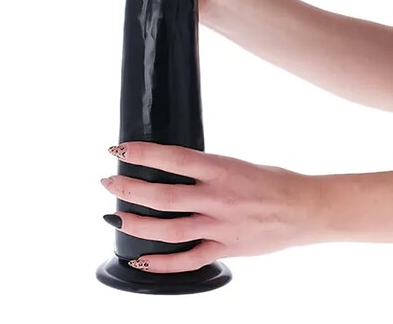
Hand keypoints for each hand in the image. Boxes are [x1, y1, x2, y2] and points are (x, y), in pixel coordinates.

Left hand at [100, 141, 320, 272]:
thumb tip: (173, 167)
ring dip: (137, 224)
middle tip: (108, 182)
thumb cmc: (272, 180)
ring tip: (115, 217)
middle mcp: (218, 197)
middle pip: (163, 196)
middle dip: (129, 189)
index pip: (173, 158)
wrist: (305, 208)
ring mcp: (221, 226)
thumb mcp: (236, 163)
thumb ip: (206, 168)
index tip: (120, 149)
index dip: (143, 154)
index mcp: (221, 168)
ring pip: (170, 230)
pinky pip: (190, 260)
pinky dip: (163, 263)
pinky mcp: (227, 249)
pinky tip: (140, 259)